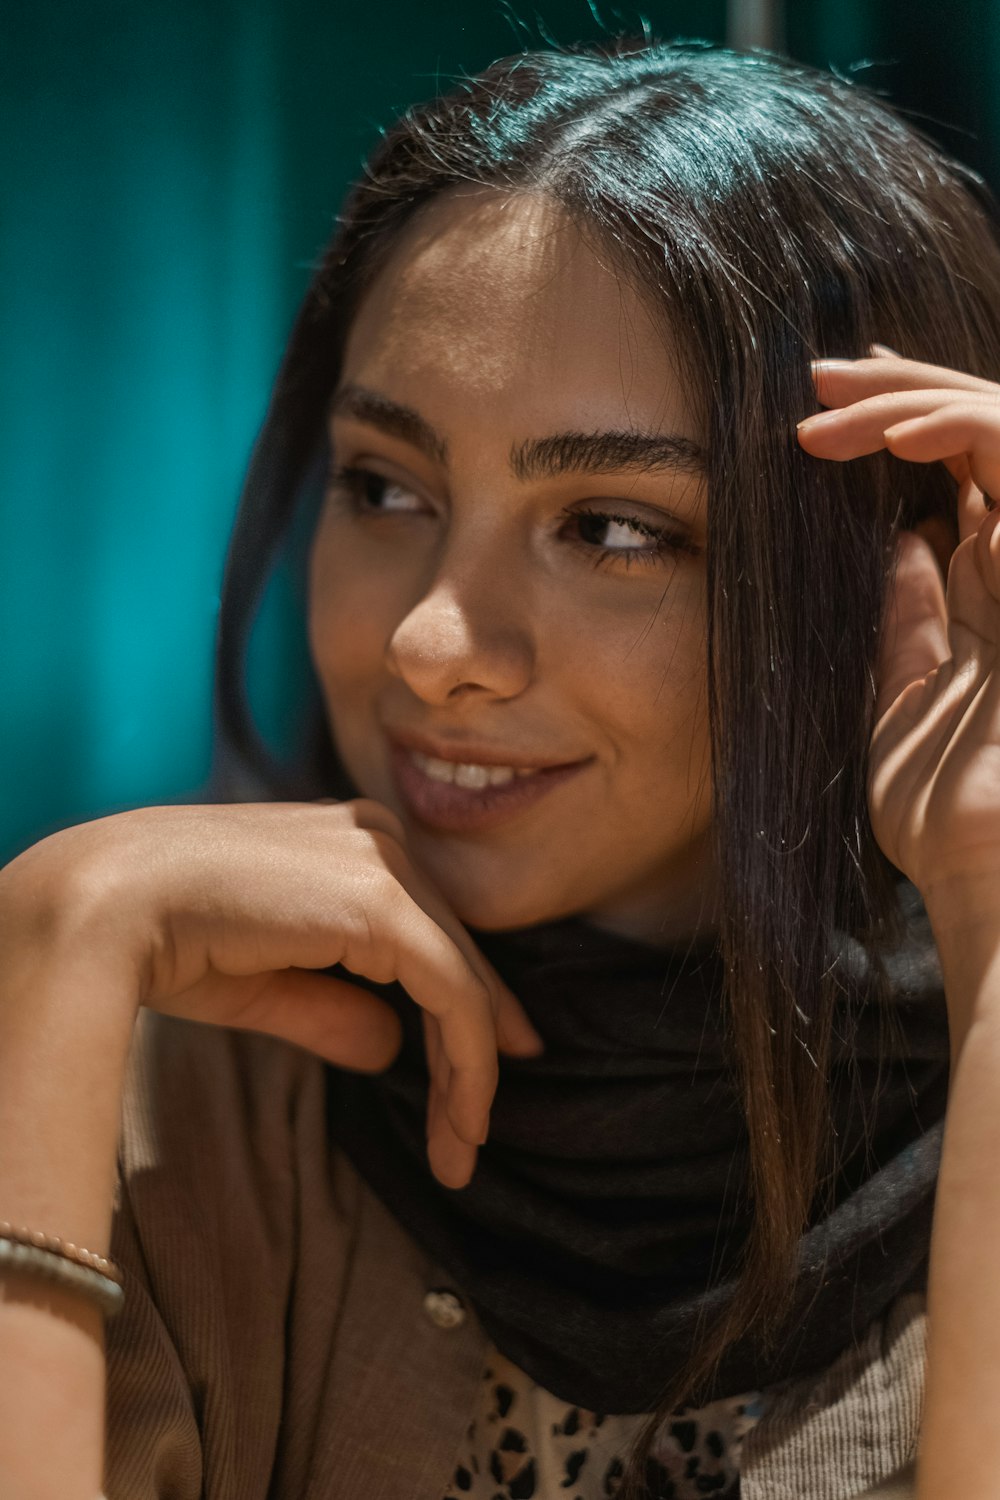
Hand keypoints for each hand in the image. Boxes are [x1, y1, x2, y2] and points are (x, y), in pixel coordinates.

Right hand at [9, 799, 543, 1188]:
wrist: (105, 907)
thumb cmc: (162, 937)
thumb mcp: (263, 982)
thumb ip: (330, 1006)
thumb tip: (389, 1049)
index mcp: (349, 841)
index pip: (428, 934)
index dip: (464, 1008)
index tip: (474, 1080)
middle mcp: (378, 838)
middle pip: (454, 957)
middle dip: (471, 1053)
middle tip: (469, 1136)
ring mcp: (385, 865)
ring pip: (463, 982)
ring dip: (470, 1074)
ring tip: (460, 1149)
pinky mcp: (385, 907)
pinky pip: (454, 997)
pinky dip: (468, 1065)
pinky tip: (460, 1121)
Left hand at [796, 352, 999, 908]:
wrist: (988, 870)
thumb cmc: (943, 810)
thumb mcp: (900, 697)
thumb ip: (906, 619)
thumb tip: (894, 545)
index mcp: (989, 590)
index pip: (954, 476)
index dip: (901, 425)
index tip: (827, 408)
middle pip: (974, 436)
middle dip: (901, 391)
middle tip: (822, 373)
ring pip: (997, 425)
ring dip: (914, 400)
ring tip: (832, 404)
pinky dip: (958, 432)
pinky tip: (892, 439)